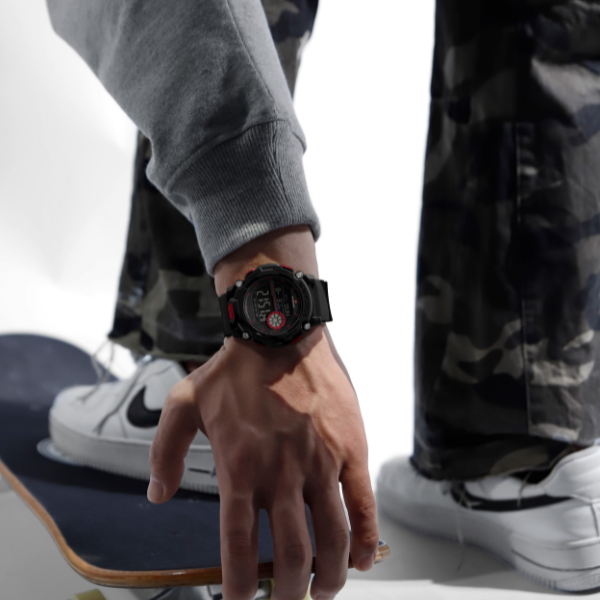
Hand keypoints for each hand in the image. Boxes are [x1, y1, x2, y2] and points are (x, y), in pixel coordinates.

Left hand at [147, 325, 378, 599]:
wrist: (281, 334)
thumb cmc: (236, 369)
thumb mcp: (184, 403)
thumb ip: (165, 451)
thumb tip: (158, 494)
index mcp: (240, 469)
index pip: (239, 547)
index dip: (241, 587)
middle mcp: (282, 475)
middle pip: (292, 556)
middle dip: (290, 593)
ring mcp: (321, 465)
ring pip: (333, 539)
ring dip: (330, 577)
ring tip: (324, 590)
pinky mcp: (350, 450)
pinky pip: (364, 506)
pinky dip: (365, 541)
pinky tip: (361, 559)